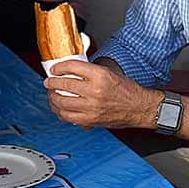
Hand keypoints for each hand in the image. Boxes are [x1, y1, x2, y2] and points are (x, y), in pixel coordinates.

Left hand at [43, 60, 157, 128]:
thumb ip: (90, 72)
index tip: (54, 69)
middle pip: (63, 84)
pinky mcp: (90, 120)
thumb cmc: (126, 91)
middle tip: (49, 82)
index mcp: (100, 76)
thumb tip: (70, 71)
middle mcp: (95, 91)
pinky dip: (60, 112)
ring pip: (62, 102)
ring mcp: (91, 107)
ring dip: (52, 98)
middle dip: (52, 82)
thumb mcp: (109, 73)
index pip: (72, 67)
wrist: (139, 108)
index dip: (59, 67)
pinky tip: (59, 108)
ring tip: (52, 95)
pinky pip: (68, 117)